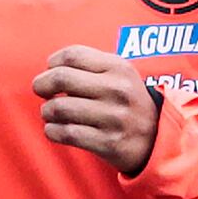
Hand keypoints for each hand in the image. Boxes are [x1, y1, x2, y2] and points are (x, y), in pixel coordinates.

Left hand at [33, 45, 160, 176]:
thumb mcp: (119, 75)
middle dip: (41, 84)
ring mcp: (113, 117)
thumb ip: (88, 65)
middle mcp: (117, 90)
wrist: (156, 138)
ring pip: (59, 108)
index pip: (72, 55)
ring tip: (51, 113)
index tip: (50, 71)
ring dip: (46, 111)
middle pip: (60, 78)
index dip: (52, 63)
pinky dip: (52, 131)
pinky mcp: (107, 142)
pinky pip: (65, 133)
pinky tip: (54, 129)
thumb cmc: (126, 102)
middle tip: (41, 91)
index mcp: (118, 67)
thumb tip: (49, 69)